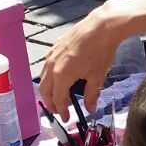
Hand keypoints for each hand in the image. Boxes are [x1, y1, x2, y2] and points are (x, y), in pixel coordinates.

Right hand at [38, 1, 127, 116]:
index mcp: (61, 76)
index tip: (67, 118)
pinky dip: (50, 75)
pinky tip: (59, 76)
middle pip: (45, 89)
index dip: (62, 111)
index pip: (58, 99)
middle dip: (50, 102)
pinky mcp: (56, 46)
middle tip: (58, 110)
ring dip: (48, 89)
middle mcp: (52, 65)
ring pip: (43, 76)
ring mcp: (52, 54)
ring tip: (57, 96)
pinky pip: (47, 65)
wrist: (101, 26)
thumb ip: (91, 94)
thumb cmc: (100, 52)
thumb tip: (90, 108)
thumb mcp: (97, 76)